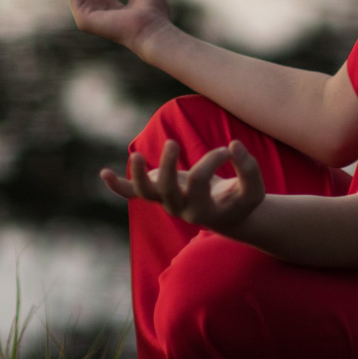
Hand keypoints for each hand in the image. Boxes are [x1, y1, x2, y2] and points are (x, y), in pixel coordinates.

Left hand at [101, 137, 266, 234]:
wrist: (226, 215)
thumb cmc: (240, 199)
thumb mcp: (253, 189)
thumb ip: (248, 168)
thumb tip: (233, 145)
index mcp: (201, 211)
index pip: (199, 181)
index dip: (211, 160)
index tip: (227, 150)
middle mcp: (179, 209)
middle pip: (165, 190)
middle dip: (166, 166)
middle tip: (172, 143)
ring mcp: (165, 201)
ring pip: (144, 192)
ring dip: (137, 174)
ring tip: (136, 155)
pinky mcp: (157, 193)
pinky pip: (132, 193)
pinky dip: (117, 185)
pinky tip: (104, 173)